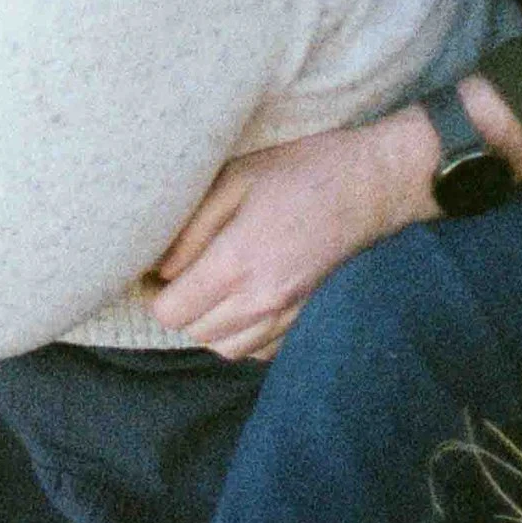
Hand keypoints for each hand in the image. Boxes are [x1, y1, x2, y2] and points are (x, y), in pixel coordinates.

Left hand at [150, 108, 439, 358]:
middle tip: (173, 278)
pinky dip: (240, 336)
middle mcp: (261, 298)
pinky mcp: (304, 315)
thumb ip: (190, 231)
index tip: (151, 273)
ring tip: (205, 291)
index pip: (171, 312)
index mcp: (238, 262)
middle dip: (176, 309)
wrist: (369, 184)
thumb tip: (159, 270)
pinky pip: (258, 349)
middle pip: (194, 333)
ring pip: (224, 348)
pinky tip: (238, 304)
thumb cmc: (299, 173)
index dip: (152, 296)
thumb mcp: (233, 181)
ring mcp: (287, 312)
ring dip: (205, 325)